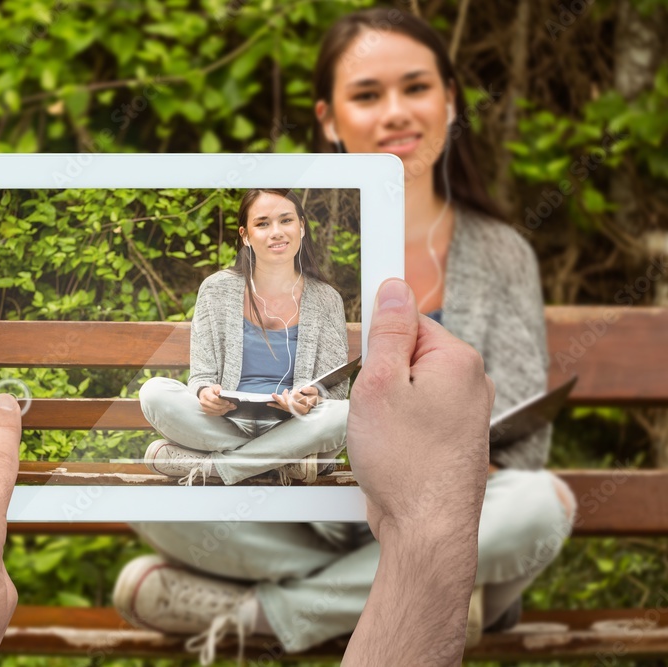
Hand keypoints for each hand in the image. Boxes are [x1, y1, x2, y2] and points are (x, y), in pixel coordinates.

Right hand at [198, 384, 235, 415]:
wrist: (205, 395)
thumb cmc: (211, 391)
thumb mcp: (215, 387)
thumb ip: (218, 388)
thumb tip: (219, 391)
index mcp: (206, 394)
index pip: (214, 399)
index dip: (222, 401)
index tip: (228, 402)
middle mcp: (204, 402)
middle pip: (216, 407)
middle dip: (225, 406)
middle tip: (232, 405)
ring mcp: (205, 408)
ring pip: (217, 411)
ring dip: (225, 410)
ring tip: (230, 407)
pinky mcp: (207, 412)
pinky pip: (216, 414)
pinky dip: (222, 412)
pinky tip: (226, 409)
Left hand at [270, 385, 319, 414]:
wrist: (315, 405)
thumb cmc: (315, 398)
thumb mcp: (315, 392)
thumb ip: (310, 389)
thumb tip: (302, 389)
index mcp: (306, 405)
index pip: (298, 399)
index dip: (295, 393)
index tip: (295, 389)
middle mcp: (300, 410)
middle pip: (290, 404)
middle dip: (285, 397)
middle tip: (284, 391)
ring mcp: (295, 411)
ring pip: (284, 407)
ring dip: (278, 400)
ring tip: (273, 395)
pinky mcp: (291, 411)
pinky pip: (282, 408)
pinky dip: (276, 405)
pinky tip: (269, 403)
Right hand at [347, 279, 492, 542]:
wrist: (428, 531)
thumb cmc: (404, 462)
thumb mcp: (379, 384)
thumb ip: (387, 332)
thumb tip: (394, 288)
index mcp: (458, 360)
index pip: (408, 322)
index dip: (377, 343)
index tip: (364, 363)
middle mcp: (472, 383)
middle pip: (409, 356)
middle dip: (379, 378)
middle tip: (370, 407)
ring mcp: (467, 415)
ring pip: (410, 390)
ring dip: (386, 407)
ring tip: (380, 436)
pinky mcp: (455, 441)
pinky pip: (417, 417)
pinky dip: (398, 429)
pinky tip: (390, 452)